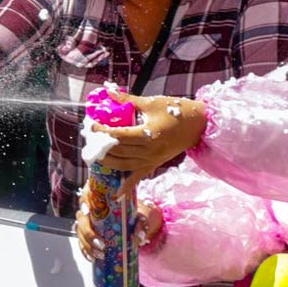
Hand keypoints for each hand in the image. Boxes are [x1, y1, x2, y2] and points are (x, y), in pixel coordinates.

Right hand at [76, 196, 162, 261]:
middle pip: (81, 217)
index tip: (87, 210)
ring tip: (100, 254)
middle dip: (88, 232)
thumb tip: (139, 236)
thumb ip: (141, 224)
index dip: (83, 201)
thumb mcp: (141, 216)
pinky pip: (82, 242)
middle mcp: (91, 209)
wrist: (135, 223)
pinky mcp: (88, 235)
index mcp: (101, 198)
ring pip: (80, 231)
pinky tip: (92, 258)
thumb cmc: (135, 215)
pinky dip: (85, 250)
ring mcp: (88, 222)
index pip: (86, 194)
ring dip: (87, 244)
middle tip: (101, 243)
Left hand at [93, 93, 207, 175]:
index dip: (102, 132)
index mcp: (148, 135)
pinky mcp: (156, 164)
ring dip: (108, 161)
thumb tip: (108, 92)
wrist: (199, 124)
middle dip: (101, 145)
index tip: (91, 125)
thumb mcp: (150, 103)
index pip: (118, 136)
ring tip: (94, 153)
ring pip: (125, 165)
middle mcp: (150, 151)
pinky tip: (116, 194)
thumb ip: (128, 100)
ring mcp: (153, 160)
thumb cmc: (176, 111)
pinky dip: (127, 185)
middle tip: (89, 137)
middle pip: (119, 151)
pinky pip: (139, 176)